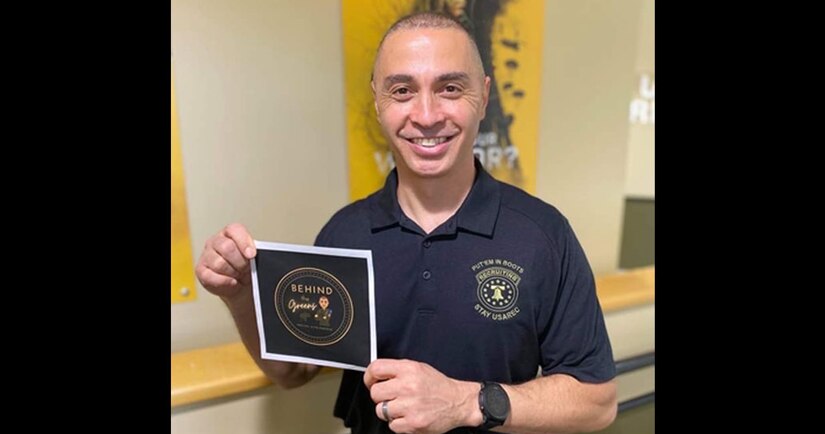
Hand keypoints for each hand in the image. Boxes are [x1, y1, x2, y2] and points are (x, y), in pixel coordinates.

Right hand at [195, 223, 256, 299]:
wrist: (240, 285)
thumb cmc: (247, 267)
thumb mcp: (255, 257)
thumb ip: (256, 252)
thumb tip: (255, 254)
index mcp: (230, 233)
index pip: (235, 230)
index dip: (244, 242)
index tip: (252, 255)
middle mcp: (216, 241)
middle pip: (227, 248)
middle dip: (240, 262)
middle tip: (246, 269)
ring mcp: (206, 255)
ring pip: (219, 264)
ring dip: (233, 273)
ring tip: (238, 275)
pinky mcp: (200, 270)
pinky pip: (210, 277)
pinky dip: (224, 282)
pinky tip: (232, 282)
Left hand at [364, 359, 480, 433]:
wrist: (459, 402)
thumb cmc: (438, 386)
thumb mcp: (419, 368)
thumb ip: (398, 370)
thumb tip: (376, 375)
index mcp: (409, 369)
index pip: (376, 369)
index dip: (369, 377)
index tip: (371, 382)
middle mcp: (408, 386)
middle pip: (375, 393)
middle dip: (380, 397)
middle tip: (391, 397)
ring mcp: (410, 406)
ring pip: (381, 411)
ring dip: (389, 412)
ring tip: (403, 407)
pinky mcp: (413, 423)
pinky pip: (392, 425)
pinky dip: (398, 423)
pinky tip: (409, 416)